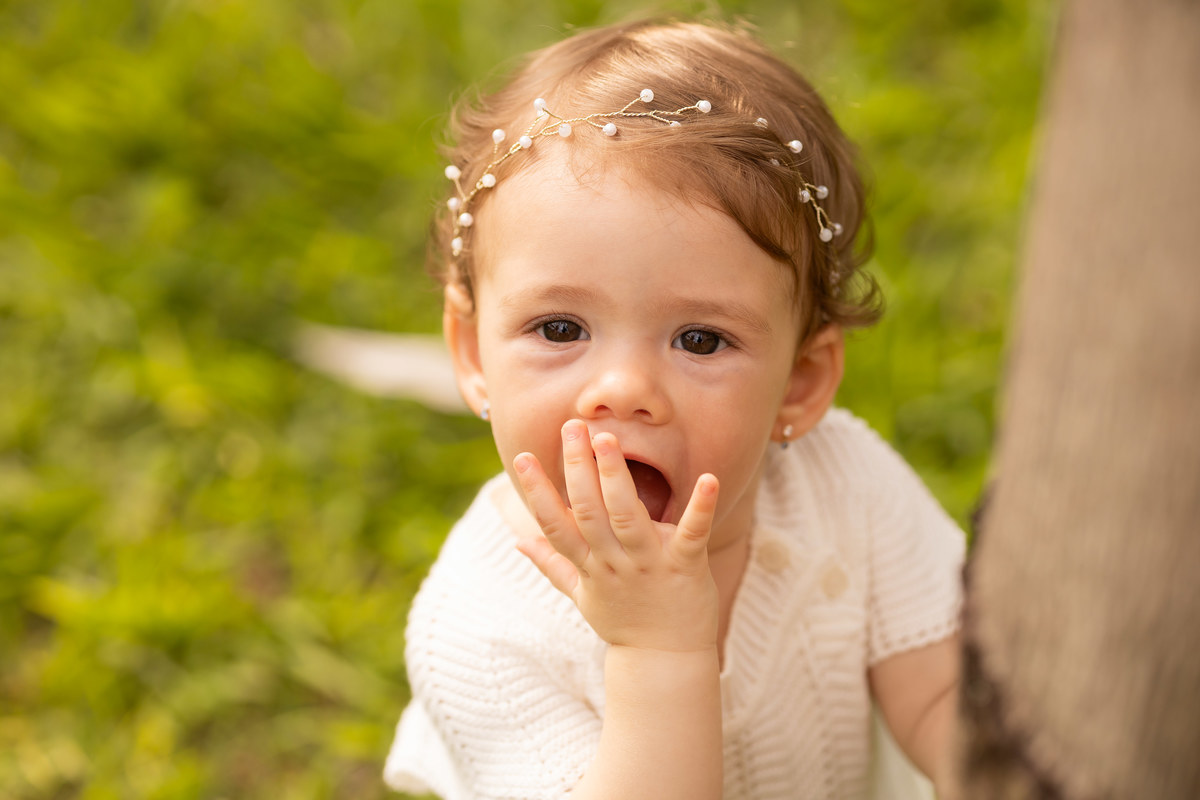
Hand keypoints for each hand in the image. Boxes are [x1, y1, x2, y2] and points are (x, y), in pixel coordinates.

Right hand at [514, 420, 719, 652]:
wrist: (664, 660)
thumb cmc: (623, 622)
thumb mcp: (581, 595)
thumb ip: (551, 564)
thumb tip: (518, 541)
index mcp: (588, 565)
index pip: (555, 523)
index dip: (538, 491)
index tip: (522, 457)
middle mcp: (614, 562)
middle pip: (589, 511)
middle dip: (578, 468)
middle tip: (572, 427)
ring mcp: (649, 564)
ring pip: (629, 516)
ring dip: (616, 477)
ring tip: (608, 440)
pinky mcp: (685, 567)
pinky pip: (693, 533)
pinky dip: (701, 507)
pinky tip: (709, 479)